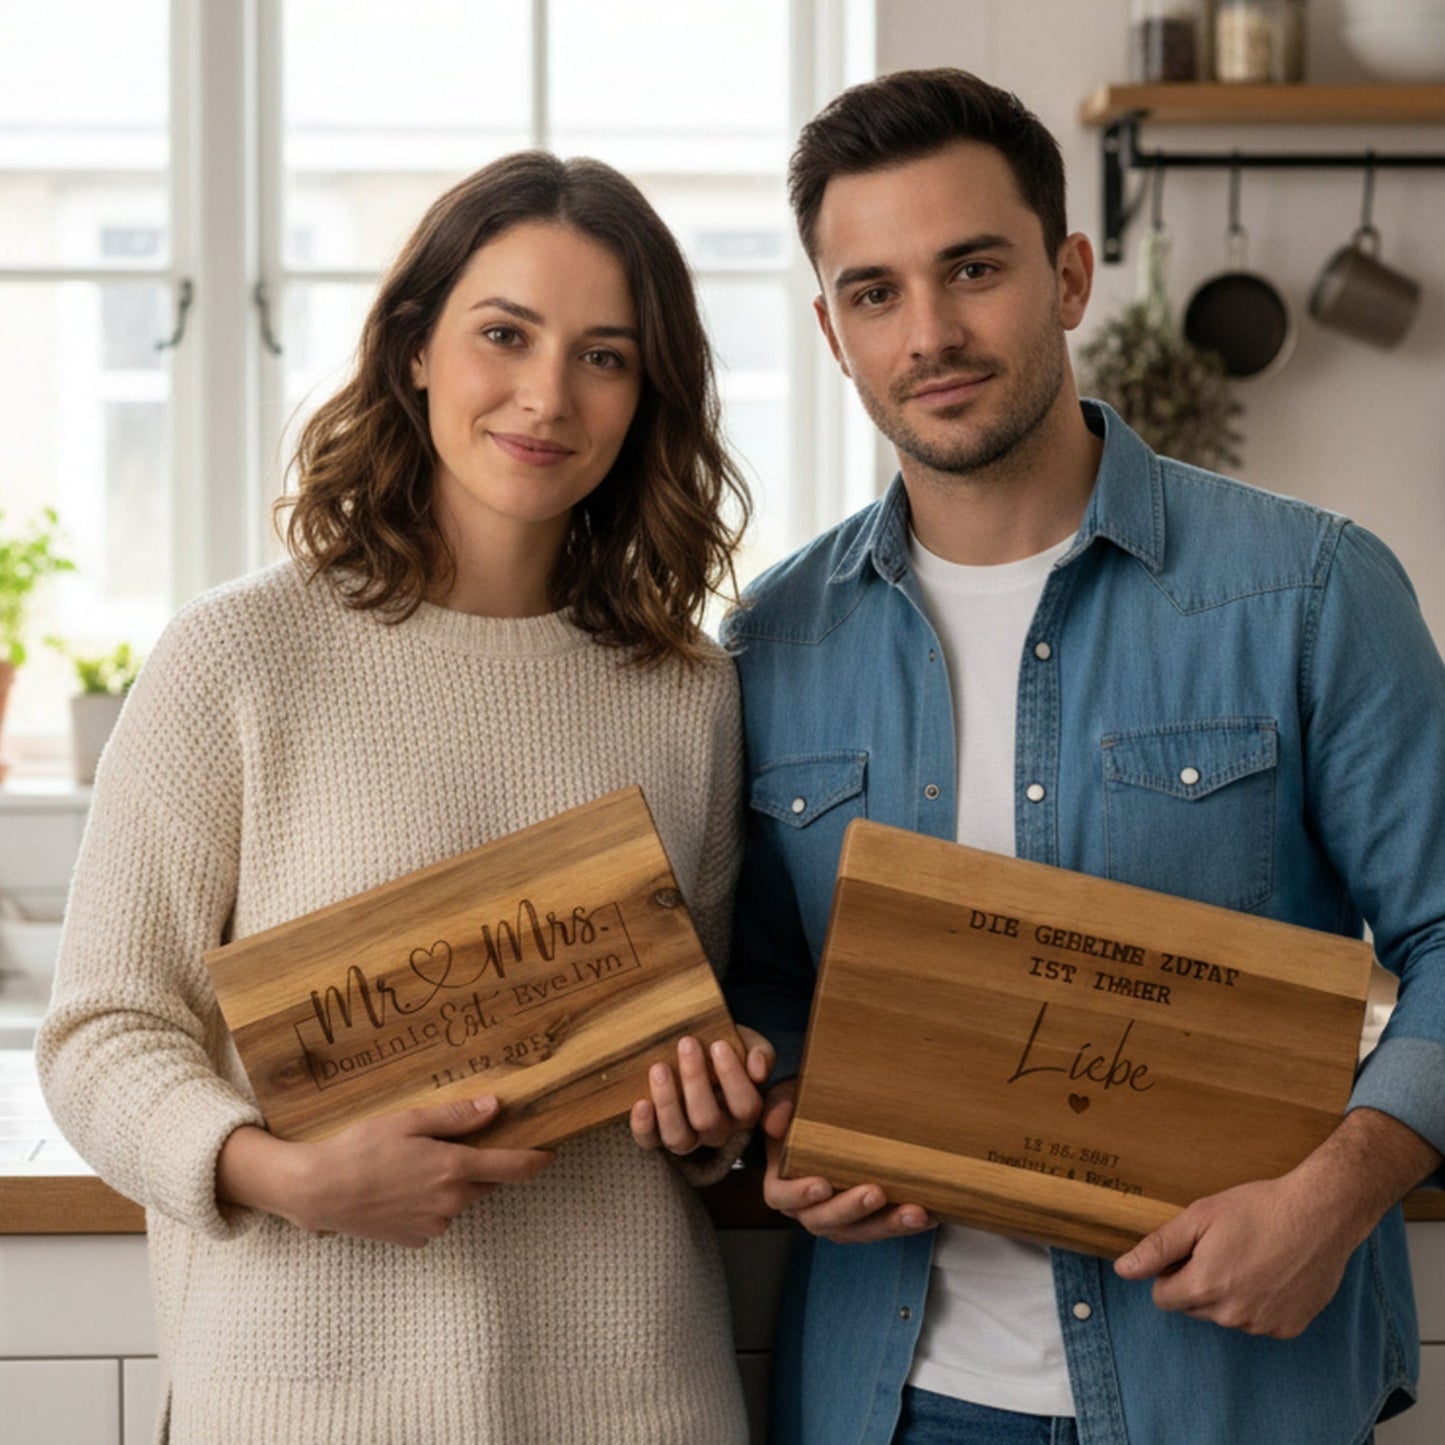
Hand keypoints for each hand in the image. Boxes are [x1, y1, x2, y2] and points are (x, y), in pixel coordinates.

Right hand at [218, 1095, 553, 1248]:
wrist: (320, 1191)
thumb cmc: (362, 1148)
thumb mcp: (409, 1121)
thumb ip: (456, 1117)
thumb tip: (495, 1106)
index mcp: (454, 1169)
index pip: (511, 1167)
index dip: (535, 1160)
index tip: (551, 1153)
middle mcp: (451, 1202)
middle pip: (485, 1183)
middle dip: (482, 1166)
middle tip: (455, 1146)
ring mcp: (434, 1225)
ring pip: (459, 1200)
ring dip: (451, 1184)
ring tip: (413, 1165)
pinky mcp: (415, 1239)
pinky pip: (436, 1217)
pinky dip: (429, 1202)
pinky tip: (401, 1188)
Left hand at [629, 1027, 773, 1153]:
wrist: (692, 1049)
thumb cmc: (722, 1048)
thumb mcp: (746, 1044)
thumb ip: (760, 1053)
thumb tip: (758, 1070)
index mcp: (743, 1111)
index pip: (745, 1105)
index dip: (733, 1077)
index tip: (719, 1044)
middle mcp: (717, 1130)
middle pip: (708, 1120)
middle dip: (695, 1080)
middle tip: (686, 1043)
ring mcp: (687, 1137)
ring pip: (679, 1138)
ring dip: (668, 1103)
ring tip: (659, 1068)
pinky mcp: (656, 1137)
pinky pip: (649, 1141)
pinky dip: (644, 1125)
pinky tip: (641, 1103)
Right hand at [759, 1082, 930, 1243]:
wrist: (829, 1116)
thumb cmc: (803, 1109)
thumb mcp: (786, 1098)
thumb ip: (780, 1106)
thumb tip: (776, 1123)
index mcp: (782, 1182)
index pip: (782, 1195)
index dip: (799, 1194)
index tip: (822, 1184)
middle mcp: (807, 1208)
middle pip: (824, 1220)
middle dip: (851, 1209)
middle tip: (875, 1193)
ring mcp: (838, 1218)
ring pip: (859, 1231)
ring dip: (887, 1224)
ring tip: (915, 1211)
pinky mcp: (866, 1220)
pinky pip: (884, 1227)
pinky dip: (906, 1223)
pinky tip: (931, 1213)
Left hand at [1114, 1107, 1439, 1337]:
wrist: (1319, 1215)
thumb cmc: (1256, 1209)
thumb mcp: (1199, 1217)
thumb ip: (1158, 1247)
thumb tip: (1122, 1271)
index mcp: (1204, 1288)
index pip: (1163, 1298)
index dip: (1169, 1272)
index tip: (1189, 1250)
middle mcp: (1232, 1316)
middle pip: (1193, 1307)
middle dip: (1197, 1282)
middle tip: (1220, 1248)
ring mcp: (1262, 1326)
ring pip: (1225, 1315)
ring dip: (1228, 1293)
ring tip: (1249, 1257)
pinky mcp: (1289, 1328)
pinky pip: (1257, 1321)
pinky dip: (1258, 1302)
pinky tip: (1271, 1272)